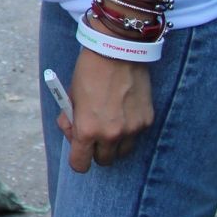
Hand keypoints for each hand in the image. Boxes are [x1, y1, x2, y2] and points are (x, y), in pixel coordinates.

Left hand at [59, 49, 153, 172]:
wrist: (117, 53)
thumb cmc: (89, 73)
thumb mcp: (71, 98)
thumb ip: (71, 120)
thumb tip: (73, 134)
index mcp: (87, 129)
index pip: (80, 164)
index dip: (78, 160)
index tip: (79, 154)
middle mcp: (111, 134)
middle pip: (104, 161)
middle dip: (97, 151)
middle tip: (94, 135)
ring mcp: (131, 129)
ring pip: (122, 152)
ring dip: (115, 144)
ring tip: (110, 122)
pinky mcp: (146, 121)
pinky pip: (136, 135)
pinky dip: (129, 129)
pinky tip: (124, 109)